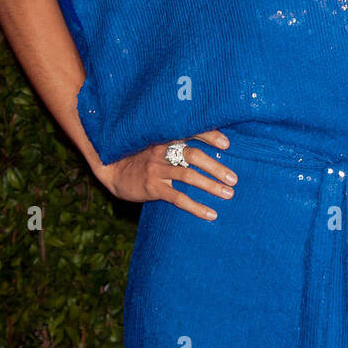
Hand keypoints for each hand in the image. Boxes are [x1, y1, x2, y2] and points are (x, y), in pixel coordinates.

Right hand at [99, 129, 236, 220]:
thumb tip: (214, 151)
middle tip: (234, 179)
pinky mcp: (152, 187)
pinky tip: (211, 214)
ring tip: (229, 194)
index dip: (209, 136)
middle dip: (216, 167)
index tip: (227, 145)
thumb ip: (179, 144)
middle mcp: (162, 151)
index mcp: (166, 137)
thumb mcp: (158, 145)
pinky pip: (178, 198)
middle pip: (193, 155)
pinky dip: (196, 207)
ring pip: (188, 176)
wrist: (113, 172)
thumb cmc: (143, 157)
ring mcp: (156, 169)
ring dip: (211, 186)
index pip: (191, 132)